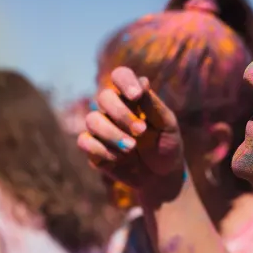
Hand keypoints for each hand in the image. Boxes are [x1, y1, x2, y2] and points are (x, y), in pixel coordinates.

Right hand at [78, 67, 184, 199]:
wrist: (162, 176)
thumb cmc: (166, 145)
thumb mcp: (167, 125)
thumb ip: (153, 105)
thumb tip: (143, 82)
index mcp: (132, 97)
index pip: (120, 76)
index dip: (125, 81)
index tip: (137, 96)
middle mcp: (113, 109)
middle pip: (104, 97)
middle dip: (122, 114)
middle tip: (142, 131)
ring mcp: (101, 128)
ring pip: (92, 120)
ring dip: (112, 134)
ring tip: (132, 148)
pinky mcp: (93, 148)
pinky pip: (85, 142)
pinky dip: (103, 150)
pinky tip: (120, 158)